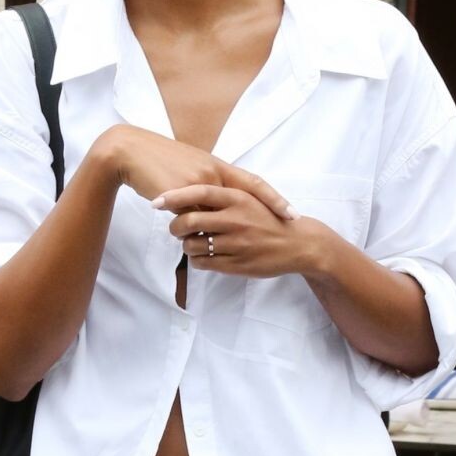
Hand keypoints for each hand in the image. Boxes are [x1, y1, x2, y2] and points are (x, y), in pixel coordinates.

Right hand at [95, 127, 293, 223]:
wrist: (131, 152)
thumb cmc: (160, 161)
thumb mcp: (190, 169)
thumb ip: (207, 185)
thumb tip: (217, 206)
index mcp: (217, 165)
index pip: (253, 181)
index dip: (273, 196)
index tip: (291, 211)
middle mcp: (212, 173)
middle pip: (245, 197)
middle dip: (269, 209)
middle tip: (289, 224)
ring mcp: (197, 183)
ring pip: (216, 214)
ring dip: (224, 230)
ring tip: (245, 244)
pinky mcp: (178, 193)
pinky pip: (191, 218)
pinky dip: (194, 229)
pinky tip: (198, 239)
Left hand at [154, 180, 311, 279]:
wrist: (299, 244)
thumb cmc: (270, 219)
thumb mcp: (251, 199)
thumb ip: (224, 196)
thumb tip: (192, 192)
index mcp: (238, 198)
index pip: (198, 192)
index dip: (174, 196)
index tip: (156, 201)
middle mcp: (236, 219)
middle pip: (190, 221)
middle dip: (175, 226)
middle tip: (174, 228)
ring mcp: (236, 243)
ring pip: (193, 245)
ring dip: (185, 245)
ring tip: (190, 243)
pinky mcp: (236, 264)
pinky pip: (203, 263)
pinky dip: (196, 260)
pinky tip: (201, 256)